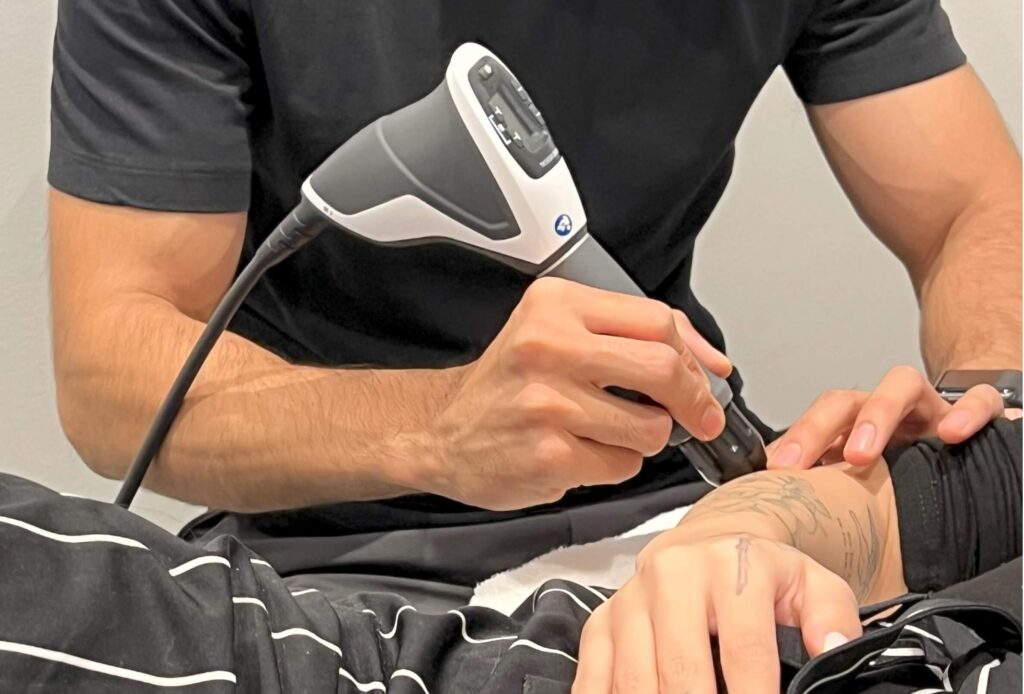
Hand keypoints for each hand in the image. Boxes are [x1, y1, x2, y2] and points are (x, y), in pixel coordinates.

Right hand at [421, 277, 730, 509]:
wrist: (443, 430)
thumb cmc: (509, 384)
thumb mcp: (559, 332)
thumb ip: (634, 336)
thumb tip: (710, 364)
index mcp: (557, 306)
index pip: (657, 321)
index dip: (695, 357)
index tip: (707, 380)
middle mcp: (549, 347)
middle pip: (663, 368)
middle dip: (693, 401)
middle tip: (697, 417)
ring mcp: (547, 403)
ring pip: (650, 427)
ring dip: (644, 438)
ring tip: (608, 431)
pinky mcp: (548, 454)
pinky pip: (621, 465)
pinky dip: (614, 465)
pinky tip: (581, 452)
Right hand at [573, 532, 861, 693]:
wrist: (703, 544)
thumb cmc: (761, 577)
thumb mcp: (810, 584)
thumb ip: (832, 615)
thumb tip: (834, 649)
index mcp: (728, 566)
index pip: (744, 649)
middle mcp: (670, 577)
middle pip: (682, 670)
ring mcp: (629, 601)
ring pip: (635, 680)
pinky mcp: (601, 623)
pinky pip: (594, 677)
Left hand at [766, 365, 1005, 469]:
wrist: (963, 449)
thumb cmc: (903, 470)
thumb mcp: (857, 480)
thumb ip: (823, 485)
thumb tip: (774, 505)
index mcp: (851, 427)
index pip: (815, 420)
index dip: (793, 439)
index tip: (775, 467)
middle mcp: (883, 410)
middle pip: (845, 401)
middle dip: (817, 428)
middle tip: (799, 463)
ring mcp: (926, 407)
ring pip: (901, 385)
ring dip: (877, 414)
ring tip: (861, 454)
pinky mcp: (970, 411)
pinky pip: (975, 401)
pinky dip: (965, 412)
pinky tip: (952, 434)